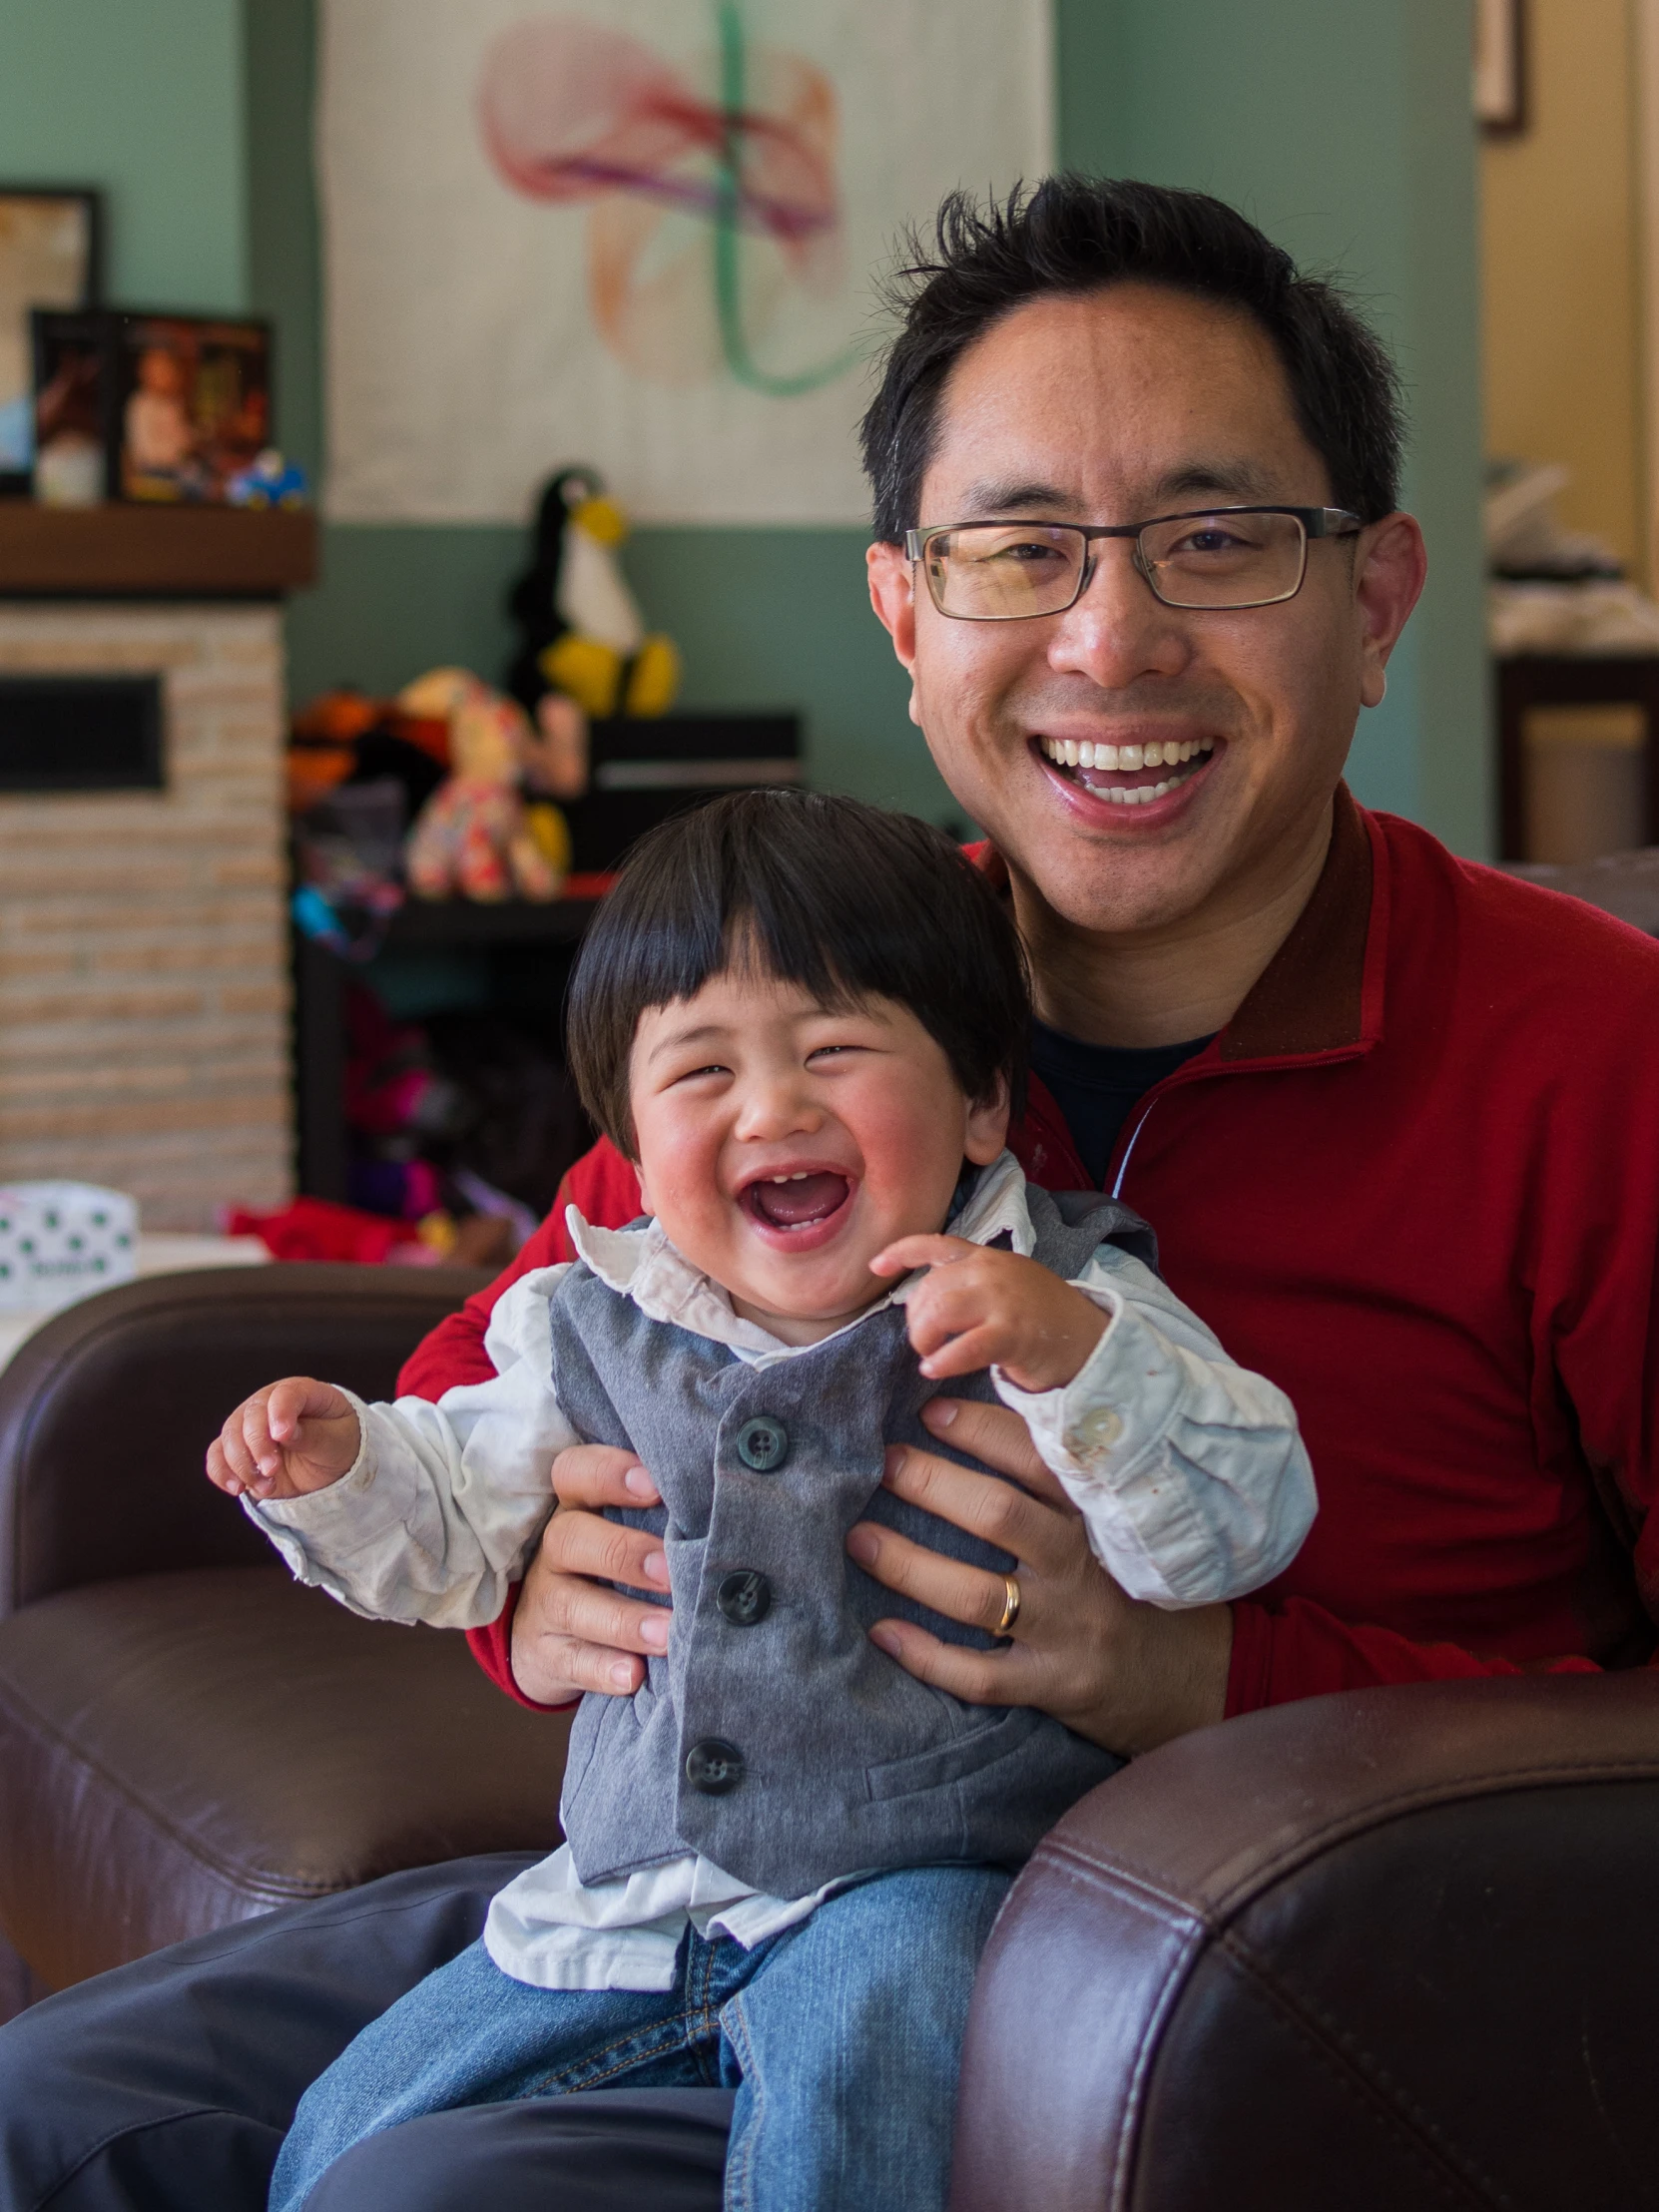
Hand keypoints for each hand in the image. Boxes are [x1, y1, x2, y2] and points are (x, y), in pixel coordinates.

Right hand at [206, 1378, 360, 1501]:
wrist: (328, 1468)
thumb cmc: (338, 1445)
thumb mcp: (337, 1442)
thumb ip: (314, 1435)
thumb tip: (285, 1432)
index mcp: (302, 1392)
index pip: (286, 1394)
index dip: (281, 1412)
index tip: (282, 1435)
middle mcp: (270, 1403)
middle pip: (251, 1415)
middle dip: (258, 1445)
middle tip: (271, 1470)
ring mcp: (250, 1425)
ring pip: (230, 1436)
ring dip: (242, 1464)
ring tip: (266, 1487)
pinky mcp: (238, 1449)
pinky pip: (217, 1456)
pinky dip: (222, 1472)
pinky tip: (238, 1488)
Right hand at [509, 1445, 672, 1704]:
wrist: (556, 1635)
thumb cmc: (618, 1566)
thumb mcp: (630, 1531)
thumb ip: (668, 1514)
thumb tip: (737, 1507)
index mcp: (579, 1506)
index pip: (575, 1472)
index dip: (609, 1474)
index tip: (656, 1487)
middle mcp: (556, 1550)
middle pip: (569, 1537)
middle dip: (624, 1553)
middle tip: (669, 1571)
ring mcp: (546, 1603)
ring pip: (571, 1604)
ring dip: (624, 1620)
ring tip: (668, 1634)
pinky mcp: (547, 1654)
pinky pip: (568, 1661)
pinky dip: (601, 1670)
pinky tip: (632, 1677)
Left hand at [846, 1398, 1231, 1756]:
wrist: (1189, 1677)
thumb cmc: (1130, 1582)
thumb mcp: (1112, 1523)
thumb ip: (1061, 1482)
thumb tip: (973, 1417)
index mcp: (1094, 1516)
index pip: (1038, 1460)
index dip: (982, 1431)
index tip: (932, 1411)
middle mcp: (1081, 1568)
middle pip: (1001, 1517)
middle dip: (933, 1485)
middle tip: (886, 1464)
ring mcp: (1066, 1630)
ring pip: (979, 1597)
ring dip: (911, 1566)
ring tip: (860, 1540)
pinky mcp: (1053, 1685)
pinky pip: (981, 1676)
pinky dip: (927, 1656)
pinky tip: (882, 1632)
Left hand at [871, 1235, 1106, 1391]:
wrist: (1091, 1340)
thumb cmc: (1043, 1319)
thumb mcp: (1005, 1287)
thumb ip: (970, 1285)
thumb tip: (927, 1305)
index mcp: (987, 1257)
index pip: (937, 1244)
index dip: (902, 1252)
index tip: (875, 1265)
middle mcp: (991, 1270)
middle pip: (929, 1288)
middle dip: (915, 1318)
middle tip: (924, 1343)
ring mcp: (1002, 1298)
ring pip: (939, 1312)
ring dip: (925, 1338)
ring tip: (929, 1356)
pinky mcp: (1012, 1331)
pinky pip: (965, 1346)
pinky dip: (943, 1360)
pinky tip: (933, 1370)